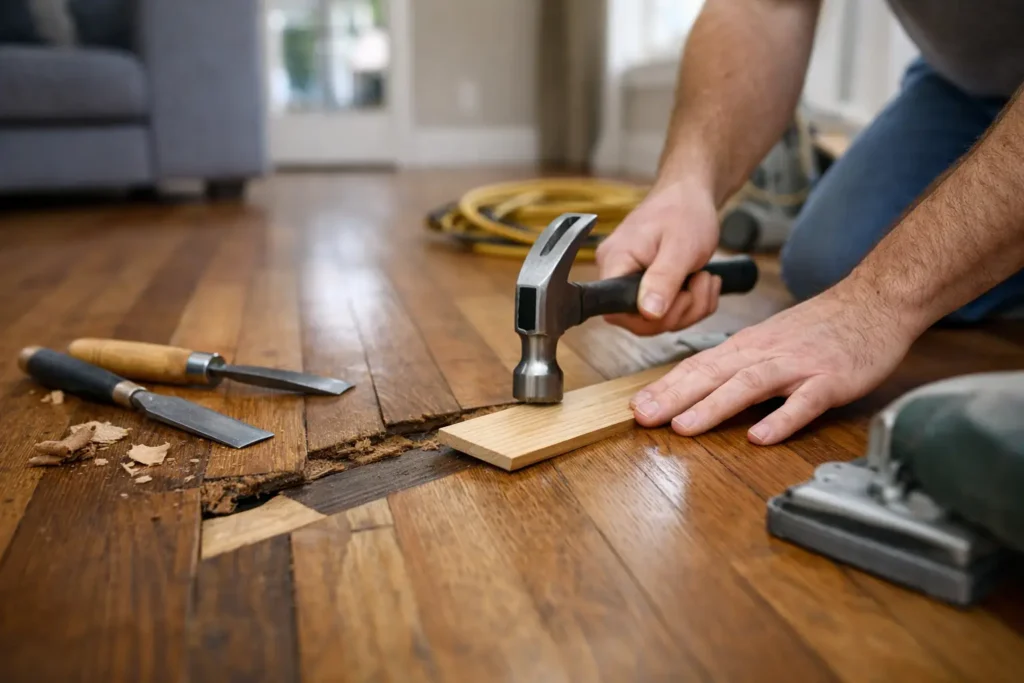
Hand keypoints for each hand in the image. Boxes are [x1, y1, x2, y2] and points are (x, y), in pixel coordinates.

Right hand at [596, 181, 721, 335]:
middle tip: (700, 283)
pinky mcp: (644, 285)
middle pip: (639, 321)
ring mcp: (629, 280)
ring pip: (657, 320)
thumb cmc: (684, 211)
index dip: (649, 318)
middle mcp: (615, 273)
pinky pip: (665, 312)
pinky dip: (690, 303)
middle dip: (679, 311)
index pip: (615, 311)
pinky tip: (700, 281)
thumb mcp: (680, 248)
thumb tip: (648, 313)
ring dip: (690, 306)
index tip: (678, 296)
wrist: (691, 194)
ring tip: (704, 278)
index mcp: (615, 262)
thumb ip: (663, 280)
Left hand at [629, 285, 920, 443]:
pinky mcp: (830, 380)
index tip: (635, 406)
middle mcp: (765, 353)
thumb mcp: (769, 340)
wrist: (874, 301)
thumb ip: (737, 365)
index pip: (698, 366)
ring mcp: (797, 366)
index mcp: (747, 347)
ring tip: (685, 427)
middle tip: (642, 417)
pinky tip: (760, 436)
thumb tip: (698, 390)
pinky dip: (781, 418)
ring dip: (714, 406)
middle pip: (712, 374)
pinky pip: (803, 403)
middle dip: (674, 397)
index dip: (665, 387)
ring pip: (748, 385)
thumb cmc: (820, 327)